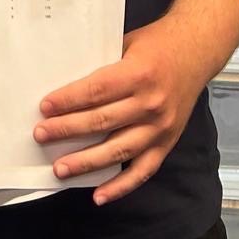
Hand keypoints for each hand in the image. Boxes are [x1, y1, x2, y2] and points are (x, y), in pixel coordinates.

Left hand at [33, 17, 211, 204]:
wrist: (196, 50)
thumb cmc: (157, 44)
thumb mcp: (127, 43)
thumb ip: (103, 64)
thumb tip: (66, 83)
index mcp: (138, 73)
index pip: (96, 90)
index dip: (68, 100)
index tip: (45, 107)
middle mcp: (150, 103)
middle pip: (102, 121)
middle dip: (67, 130)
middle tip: (41, 135)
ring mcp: (160, 127)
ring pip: (118, 150)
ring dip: (86, 162)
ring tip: (60, 168)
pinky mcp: (167, 143)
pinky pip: (142, 171)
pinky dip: (120, 186)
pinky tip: (98, 195)